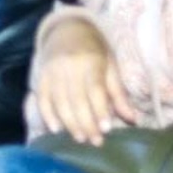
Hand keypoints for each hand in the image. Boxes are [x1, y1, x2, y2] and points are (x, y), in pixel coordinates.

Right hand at [34, 17, 137, 145]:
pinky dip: (47, 114)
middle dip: (86, 123)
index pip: (95, 89)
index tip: (106, 129)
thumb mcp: (111, 66)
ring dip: (69, 123)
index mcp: (90, 61)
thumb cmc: (94, 51)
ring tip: (80, 138)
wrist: (67, 30)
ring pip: (59, 101)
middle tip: (95, 141)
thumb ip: (118, 93)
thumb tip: (132, 119)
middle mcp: (69, 66)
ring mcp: (52, 71)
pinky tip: (56, 129)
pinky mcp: (41, 76)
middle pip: (76, 99)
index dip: (100, 110)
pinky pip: (42, 98)